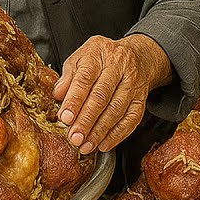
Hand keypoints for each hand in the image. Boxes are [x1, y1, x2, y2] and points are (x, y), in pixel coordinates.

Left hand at [53, 34, 171, 154]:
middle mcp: (118, 67)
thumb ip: (68, 77)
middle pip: (101, 97)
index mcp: (98, 54)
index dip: (74, 100)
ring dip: (100, 131)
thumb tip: (57, 96)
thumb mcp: (80, 58)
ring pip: (117, 110)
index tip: (65, 118)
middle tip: (74, 137)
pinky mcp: (141, 98)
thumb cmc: (102, 58)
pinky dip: (117, 134)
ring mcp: (132, 83)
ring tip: (86, 145)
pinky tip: (104, 144)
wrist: (137, 55)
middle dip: (86, 120)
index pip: (85, 78)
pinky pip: (131, 119)